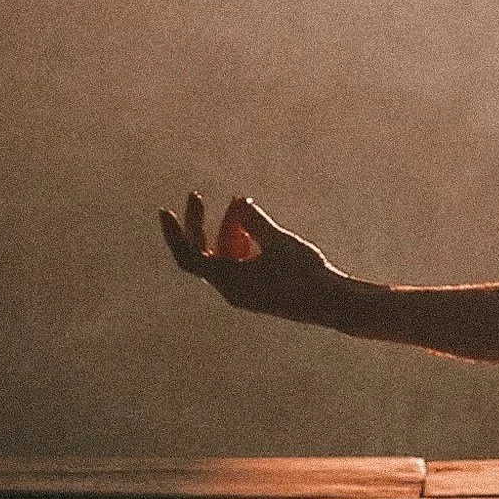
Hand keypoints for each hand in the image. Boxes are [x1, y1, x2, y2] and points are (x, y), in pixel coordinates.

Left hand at [160, 191, 340, 323]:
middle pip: (206, 252)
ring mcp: (245, 291)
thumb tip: (239, 202)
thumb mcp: (279, 241)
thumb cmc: (306, 273)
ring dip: (228, 229)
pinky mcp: (260, 290)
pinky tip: (254, 227)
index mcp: (229, 281)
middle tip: (196, 195)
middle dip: (202, 224)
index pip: (189, 256)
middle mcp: (231, 289)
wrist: (333, 304)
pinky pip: (240, 264)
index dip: (175, 234)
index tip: (165, 211)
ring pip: (225, 256)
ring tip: (241, 204)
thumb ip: (255, 221)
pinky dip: (242, 243)